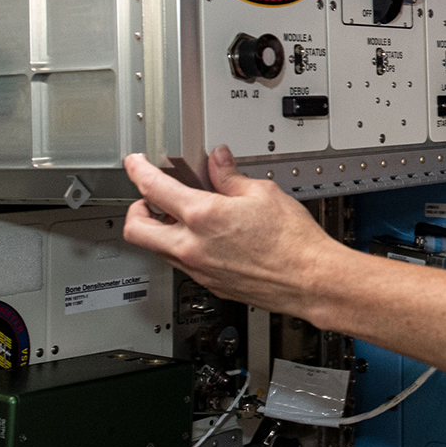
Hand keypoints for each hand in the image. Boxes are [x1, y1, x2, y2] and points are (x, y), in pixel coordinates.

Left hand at [121, 148, 342, 315]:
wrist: (310, 280)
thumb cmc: (293, 242)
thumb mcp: (263, 192)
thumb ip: (231, 176)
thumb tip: (218, 161)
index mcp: (202, 216)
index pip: (152, 188)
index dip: (138, 170)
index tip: (135, 164)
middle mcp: (192, 247)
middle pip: (137, 230)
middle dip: (136, 210)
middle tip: (146, 198)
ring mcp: (199, 270)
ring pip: (157, 250)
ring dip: (159, 231)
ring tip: (181, 216)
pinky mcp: (210, 285)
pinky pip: (182, 265)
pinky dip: (182, 248)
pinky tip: (205, 238)